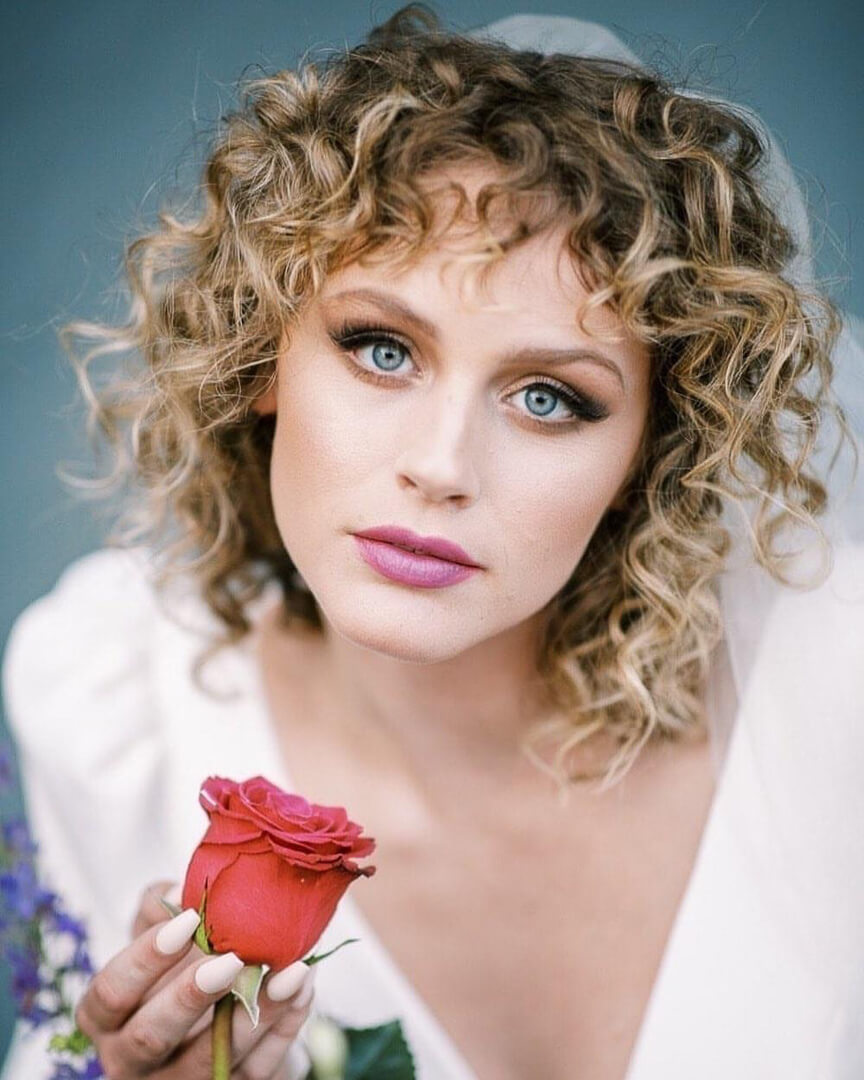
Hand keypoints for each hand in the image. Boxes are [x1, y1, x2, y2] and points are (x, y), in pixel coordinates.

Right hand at [75, 880, 315, 1078]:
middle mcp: (131, 1061)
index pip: (109, 994)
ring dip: (256, 1013)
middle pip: (150, 1038)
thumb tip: (179, 892)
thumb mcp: (158, 934)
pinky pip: (256, 1070)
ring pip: (211, 1061)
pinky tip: (304, 989)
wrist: (213, 1007)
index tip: (189, 920)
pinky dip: (284, 1029)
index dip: (145, 958)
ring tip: (292, 970)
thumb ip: (159, 909)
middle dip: (191, 997)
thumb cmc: (177, 963)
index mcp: (107, 1018)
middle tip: (232, 959)